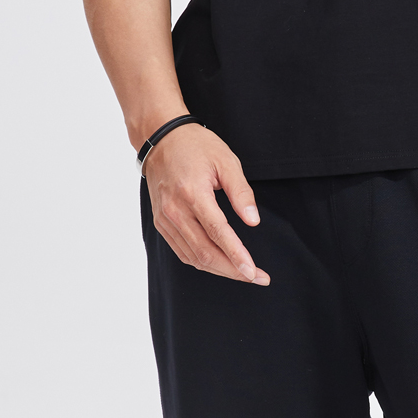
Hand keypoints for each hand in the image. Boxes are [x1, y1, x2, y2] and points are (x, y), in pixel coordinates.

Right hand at [141, 122, 269, 283]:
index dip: (237, 255)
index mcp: (192, 193)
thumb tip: (253, 221)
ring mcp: (165, 219)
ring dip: (219, 270)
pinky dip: (201, 262)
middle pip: (205, 252)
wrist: (161, 139)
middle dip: (233, 270)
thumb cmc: (196, 146)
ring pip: (193, 257)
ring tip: (243, 274)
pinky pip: (181, 251)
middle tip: (257, 277)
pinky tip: (219, 264)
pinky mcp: (160, 223)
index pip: (218, 232)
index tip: (253, 271)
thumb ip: (241, 192)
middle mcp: (174, 210)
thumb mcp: (226, 161)